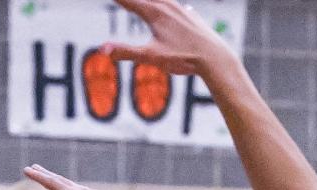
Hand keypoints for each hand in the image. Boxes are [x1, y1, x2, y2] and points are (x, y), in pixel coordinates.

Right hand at [101, 0, 231, 76]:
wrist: (214, 57)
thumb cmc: (183, 58)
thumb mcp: (152, 57)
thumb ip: (127, 52)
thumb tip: (103, 49)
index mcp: (154, 12)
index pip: (128, 0)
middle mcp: (166, 5)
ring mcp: (180, 8)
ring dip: (151, 0)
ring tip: (146, 3)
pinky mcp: (190, 15)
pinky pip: (174, 4)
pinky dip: (167, 3)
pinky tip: (174, 6)